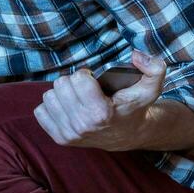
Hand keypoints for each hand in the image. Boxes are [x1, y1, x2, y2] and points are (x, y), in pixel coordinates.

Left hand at [34, 51, 166, 150]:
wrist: (128, 135)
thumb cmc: (135, 107)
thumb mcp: (151, 86)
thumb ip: (153, 66)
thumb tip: (136, 54)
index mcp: (101, 112)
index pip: (77, 79)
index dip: (85, 75)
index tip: (93, 80)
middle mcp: (82, 125)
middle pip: (60, 85)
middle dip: (72, 82)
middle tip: (84, 88)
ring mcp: (69, 134)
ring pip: (48, 97)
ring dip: (61, 93)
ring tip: (76, 97)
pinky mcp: (59, 138)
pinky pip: (40, 111)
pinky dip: (52, 106)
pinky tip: (67, 107)